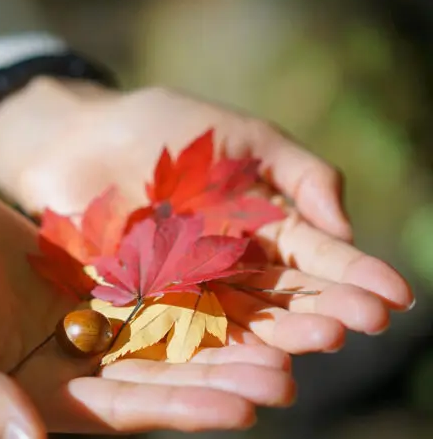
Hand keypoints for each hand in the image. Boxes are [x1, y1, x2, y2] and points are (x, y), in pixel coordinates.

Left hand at [0, 78, 414, 355]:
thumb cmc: (165, 125)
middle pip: (283, 294)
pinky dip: (214, 339)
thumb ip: (295, 171)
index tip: (396, 296)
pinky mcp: (145, 297)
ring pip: (241, 316)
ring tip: (318, 339)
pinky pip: (181, 322)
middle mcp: (233, 263)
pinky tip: (245, 353)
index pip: (316, 256)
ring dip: (280, 331)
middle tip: (361, 324)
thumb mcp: (241, 135)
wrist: (82, 135)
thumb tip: (343, 228)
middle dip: (324, 308)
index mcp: (263, 224)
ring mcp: (190, 284)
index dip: (355, 275)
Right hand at [0, 166, 294, 437]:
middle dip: (216, 381)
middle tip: (285, 378)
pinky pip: (143, 291)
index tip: (242, 410)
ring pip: (158, 339)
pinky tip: (235, 288)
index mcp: (31, 395)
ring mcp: (77, 327)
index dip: (179, 409)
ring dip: (216, 342)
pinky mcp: (86, 287)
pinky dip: (187, 293)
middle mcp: (63, 368)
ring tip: (281, 344)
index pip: (116, 411)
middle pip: (152, 379)